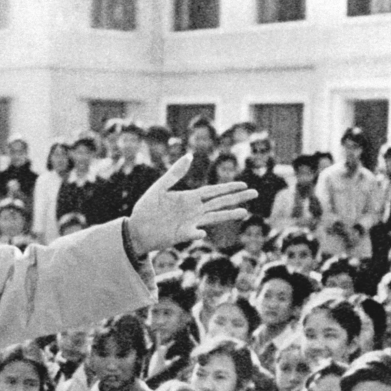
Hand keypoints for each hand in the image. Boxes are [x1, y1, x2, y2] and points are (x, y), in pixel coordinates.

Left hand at [127, 154, 256, 253]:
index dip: (228, 187)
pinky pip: (193, 233)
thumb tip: (190, 156)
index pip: (213, 191)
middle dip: (237, 198)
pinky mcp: (182, 235)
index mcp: (189, 198)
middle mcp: (194, 210)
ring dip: (229, 214)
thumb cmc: (146, 208)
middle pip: (220, 202)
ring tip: (245, 212)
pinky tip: (202, 232)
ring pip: (214, 217)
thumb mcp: (160, 187)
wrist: (136, 229)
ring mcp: (190, 223)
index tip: (244, 184)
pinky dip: (197, 233)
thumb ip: (175, 173)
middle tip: (255, 193)